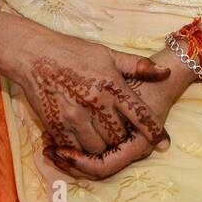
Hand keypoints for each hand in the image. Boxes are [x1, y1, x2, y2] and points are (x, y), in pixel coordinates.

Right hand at [44, 47, 188, 180]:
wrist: (35, 55)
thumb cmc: (75, 53)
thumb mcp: (109, 54)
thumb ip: (138, 66)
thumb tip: (166, 72)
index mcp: (112, 85)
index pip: (140, 114)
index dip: (154, 131)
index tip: (163, 143)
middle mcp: (95, 103)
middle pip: (119, 136)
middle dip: (124, 137)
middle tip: (122, 131)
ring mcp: (74, 116)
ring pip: (99, 146)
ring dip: (104, 144)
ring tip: (102, 134)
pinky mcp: (56, 125)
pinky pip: (76, 148)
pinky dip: (82, 148)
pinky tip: (84, 138)